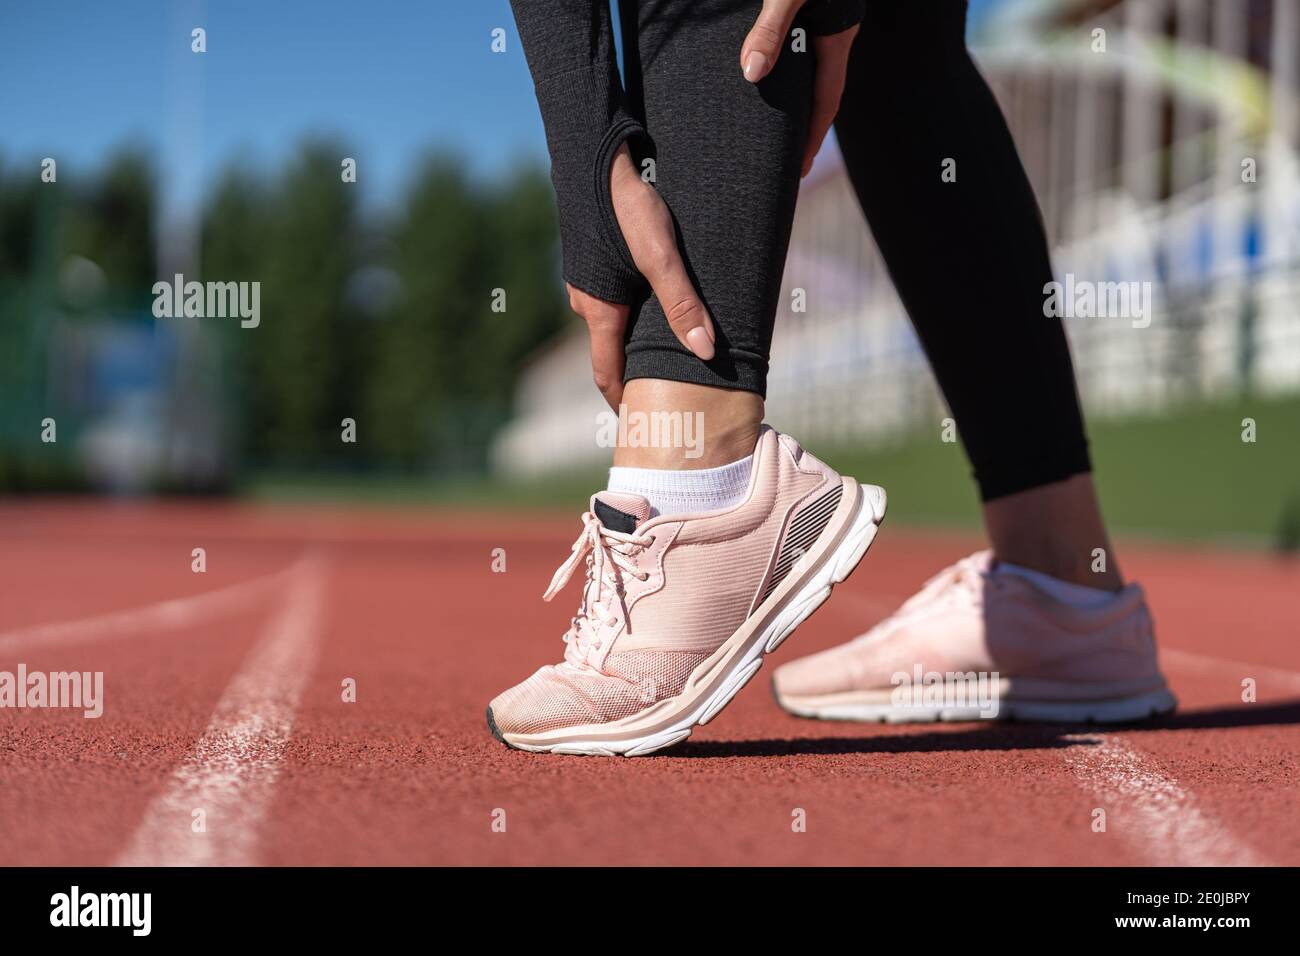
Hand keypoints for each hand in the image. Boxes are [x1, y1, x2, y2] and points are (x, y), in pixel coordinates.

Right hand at [567, 144, 715, 409]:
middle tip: (657, 390)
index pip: (605, 371)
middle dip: (631, 371)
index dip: (621, 399)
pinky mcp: (592, 253)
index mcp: (599, 307)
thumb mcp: (662, 255)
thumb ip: (683, 304)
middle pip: (609, 347)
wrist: (597, 153)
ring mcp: (586, 274)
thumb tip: (706, 352)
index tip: (634, 420)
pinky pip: (611, 290)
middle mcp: (586, 296)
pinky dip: (630, 306)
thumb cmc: (628, 201)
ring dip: (632, 336)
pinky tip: (652, 296)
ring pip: (610, 317)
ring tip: (662, 347)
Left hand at [739, 0, 858, 176]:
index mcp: (835, 38)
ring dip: (793, 101)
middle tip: (787, 162)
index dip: (813, 137)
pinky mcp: (808, 11)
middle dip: (804, 128)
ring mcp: (822, 24)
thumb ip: (770, 29)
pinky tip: (765, 80)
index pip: (826, 101)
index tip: (799, 169)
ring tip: (775, 129)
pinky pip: (796, 52)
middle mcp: (832, 34)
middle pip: (818, 94)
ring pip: (807, 73)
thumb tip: (752, 73)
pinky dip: (784, 72)